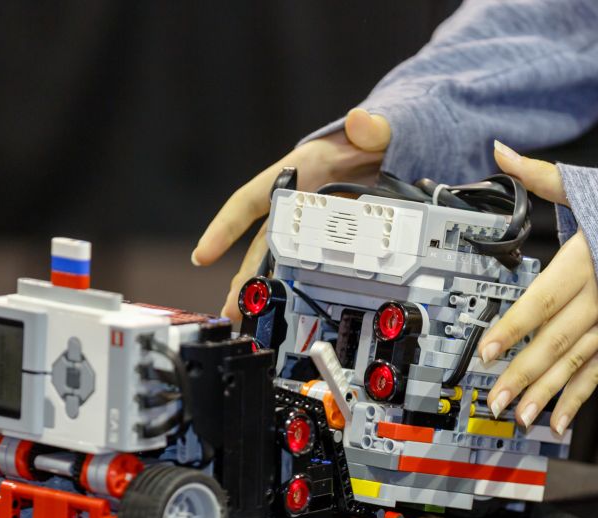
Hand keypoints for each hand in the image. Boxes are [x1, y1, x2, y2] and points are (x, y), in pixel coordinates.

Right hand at [192, 108, 390, 318]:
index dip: (225, 227)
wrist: (394, 147)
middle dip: (243, 276)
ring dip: (263, 286)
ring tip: (246, 315)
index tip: (203, 254)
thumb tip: (362, 121)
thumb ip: (374, 128)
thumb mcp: (380, 130)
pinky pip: (307, 263)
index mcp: (300, 170)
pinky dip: (295, 285)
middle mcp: (297, 198)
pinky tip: (286, 307)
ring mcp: (311, 220)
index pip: (252, 199)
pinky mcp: (329, 236)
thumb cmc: (376, 136)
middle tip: (230, 308)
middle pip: (261, 242)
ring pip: (279, 258)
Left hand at [478, 141, 597, 435]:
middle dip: (522, 374)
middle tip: (494, 397)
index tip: (487, 350)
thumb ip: (540, 175)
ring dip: (545, 393)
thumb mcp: (591, 187)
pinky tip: (558, 421)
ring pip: (574, 364)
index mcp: (585, 263)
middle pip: (554, 342)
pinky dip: (578, 397)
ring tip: (519, 416)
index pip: (541, 302)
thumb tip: (500, 149)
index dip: (513, 328)